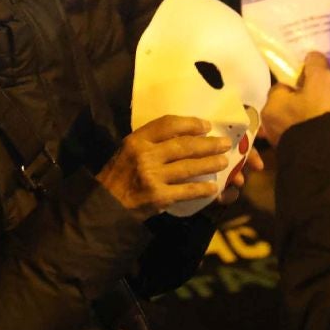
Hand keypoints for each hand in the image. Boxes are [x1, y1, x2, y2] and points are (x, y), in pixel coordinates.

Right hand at [97, 115, 242, 219]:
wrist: (104, 206)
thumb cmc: (117, 176)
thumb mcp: (127, 151)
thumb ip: (150, 143)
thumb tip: (183, 136)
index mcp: (136, 140)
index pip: (168, 124)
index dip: (190, 123)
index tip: (206, 126)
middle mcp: (145, 155)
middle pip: (184, 145)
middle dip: (208, 144)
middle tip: (225, 144)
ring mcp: (152, 176)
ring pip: (189, 166)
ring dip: (210, 164)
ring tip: (224, 162)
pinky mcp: (159, 196)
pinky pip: (187, 190)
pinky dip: (202, 189)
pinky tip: (213, 188)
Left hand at [259, 52, 329, 144]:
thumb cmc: (320, 112)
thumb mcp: (321, 80)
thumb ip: (315, 64)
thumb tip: (311, 56)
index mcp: (271, 105)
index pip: (281, 87)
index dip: (298, 83)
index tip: (314, 84)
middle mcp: (270, 125)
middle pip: (287, 106)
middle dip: (302, 103)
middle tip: (323, 100)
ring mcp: (282, 144)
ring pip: (295, 124)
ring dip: (308, 120)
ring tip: (328, 117)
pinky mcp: (296, 158)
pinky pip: (304, 139)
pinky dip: (313, 135)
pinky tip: (328, 133)